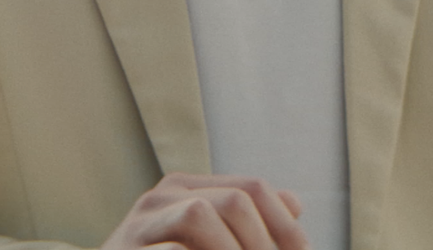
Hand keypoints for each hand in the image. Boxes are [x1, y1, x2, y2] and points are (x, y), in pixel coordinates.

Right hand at [101, 174, 307, 249]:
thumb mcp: (208, 241)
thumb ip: (246, 222)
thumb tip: (294, 203)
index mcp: (184, 189)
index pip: (252, 188)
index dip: (284, 225)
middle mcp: (160, 199)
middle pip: (234, 201)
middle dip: (262, 242)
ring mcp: (138, 226)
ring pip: (199, 213)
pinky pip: (170, 248)